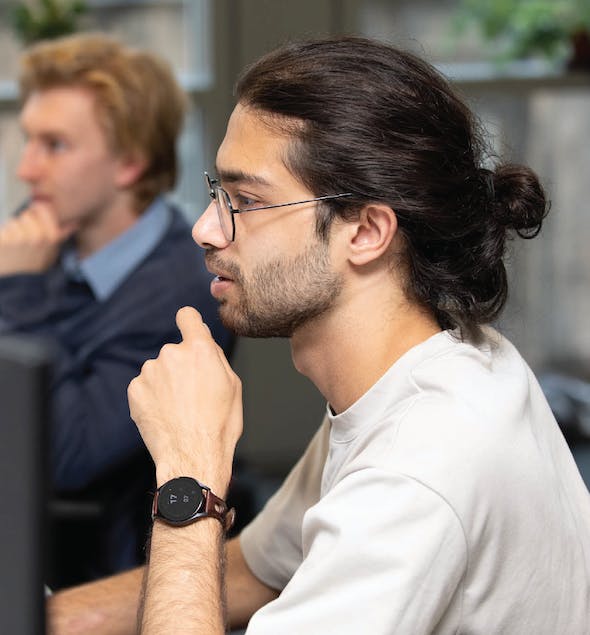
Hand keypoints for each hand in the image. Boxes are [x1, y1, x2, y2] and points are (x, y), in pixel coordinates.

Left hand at [0, 202, 77, 274]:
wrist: (21, 284)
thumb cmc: (38, 266)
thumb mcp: (54, 251)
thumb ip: (62, 235)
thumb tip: (75, 222)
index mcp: (52, 236)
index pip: (44, 208)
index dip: (39, 210)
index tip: (37, 214)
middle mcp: (37, 235)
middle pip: (27, 214)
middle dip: (26, 222)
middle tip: (27, 237)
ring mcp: (19, 238)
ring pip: (14, 221)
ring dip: (14, 230)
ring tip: (17, 245)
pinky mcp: (4, 241)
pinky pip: (4, 230)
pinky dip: (4, 237)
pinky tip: (9, 249)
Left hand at [128, 307, 241, 493]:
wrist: (192, 457)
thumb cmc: (219, 425)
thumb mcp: (233, 385)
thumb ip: (215, 356)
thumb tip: (204, 338)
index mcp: (200, 349)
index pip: (187, 316)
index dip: (189, 323)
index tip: (189, 330)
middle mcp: (171, 353)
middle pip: (176, 351)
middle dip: (182, 367)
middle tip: (193, 395)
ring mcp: (150, 371)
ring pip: (160, 370)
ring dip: (166, 383)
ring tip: (179, 410)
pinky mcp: (135, 389)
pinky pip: (145, 386)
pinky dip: (153, 397)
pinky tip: (165, 415)